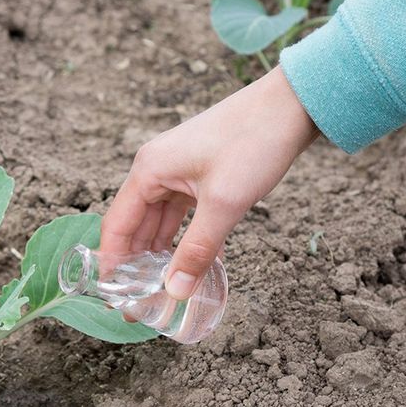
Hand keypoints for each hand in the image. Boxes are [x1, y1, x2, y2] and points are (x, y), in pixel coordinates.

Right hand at [101, 66, 318, 300]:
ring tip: (163, 290)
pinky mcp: (198, 175)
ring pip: (160, 223)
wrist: (292, 104)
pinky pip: (183, 215)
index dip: (113, 263)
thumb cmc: (253, 142)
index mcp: (148, 171)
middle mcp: (155, 171)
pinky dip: (186, 240)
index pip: (116, 225)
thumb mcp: (223, 203)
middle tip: (140, 302)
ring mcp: (177, 172)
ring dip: (162, 254)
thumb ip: (197, 250)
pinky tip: (195, 266)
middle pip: (136, 226)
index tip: (116, 297)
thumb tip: (175, 292)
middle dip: (137, 264)